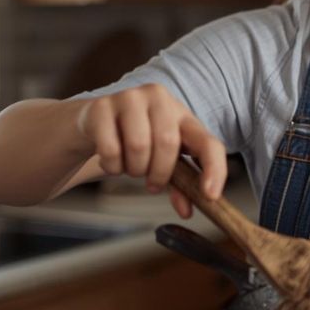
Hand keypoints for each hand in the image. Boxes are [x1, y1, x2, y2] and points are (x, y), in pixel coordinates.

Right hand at [76, 83, 227, 218]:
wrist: (95, 122)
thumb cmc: (136, 139)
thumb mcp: (163, 159)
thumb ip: (179, 184)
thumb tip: (187, 211)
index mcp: (182, 115)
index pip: (208, 142)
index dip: (214, 169)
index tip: (210, 195)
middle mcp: (160, 99)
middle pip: (167, 143)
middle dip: (159, 173)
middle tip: (151, 182)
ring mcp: (130, 98)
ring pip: (138, 146)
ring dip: (133, 169)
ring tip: (130, 166)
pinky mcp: (101, 106)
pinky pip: (110, 149)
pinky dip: (112, 166)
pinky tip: (112, 160)